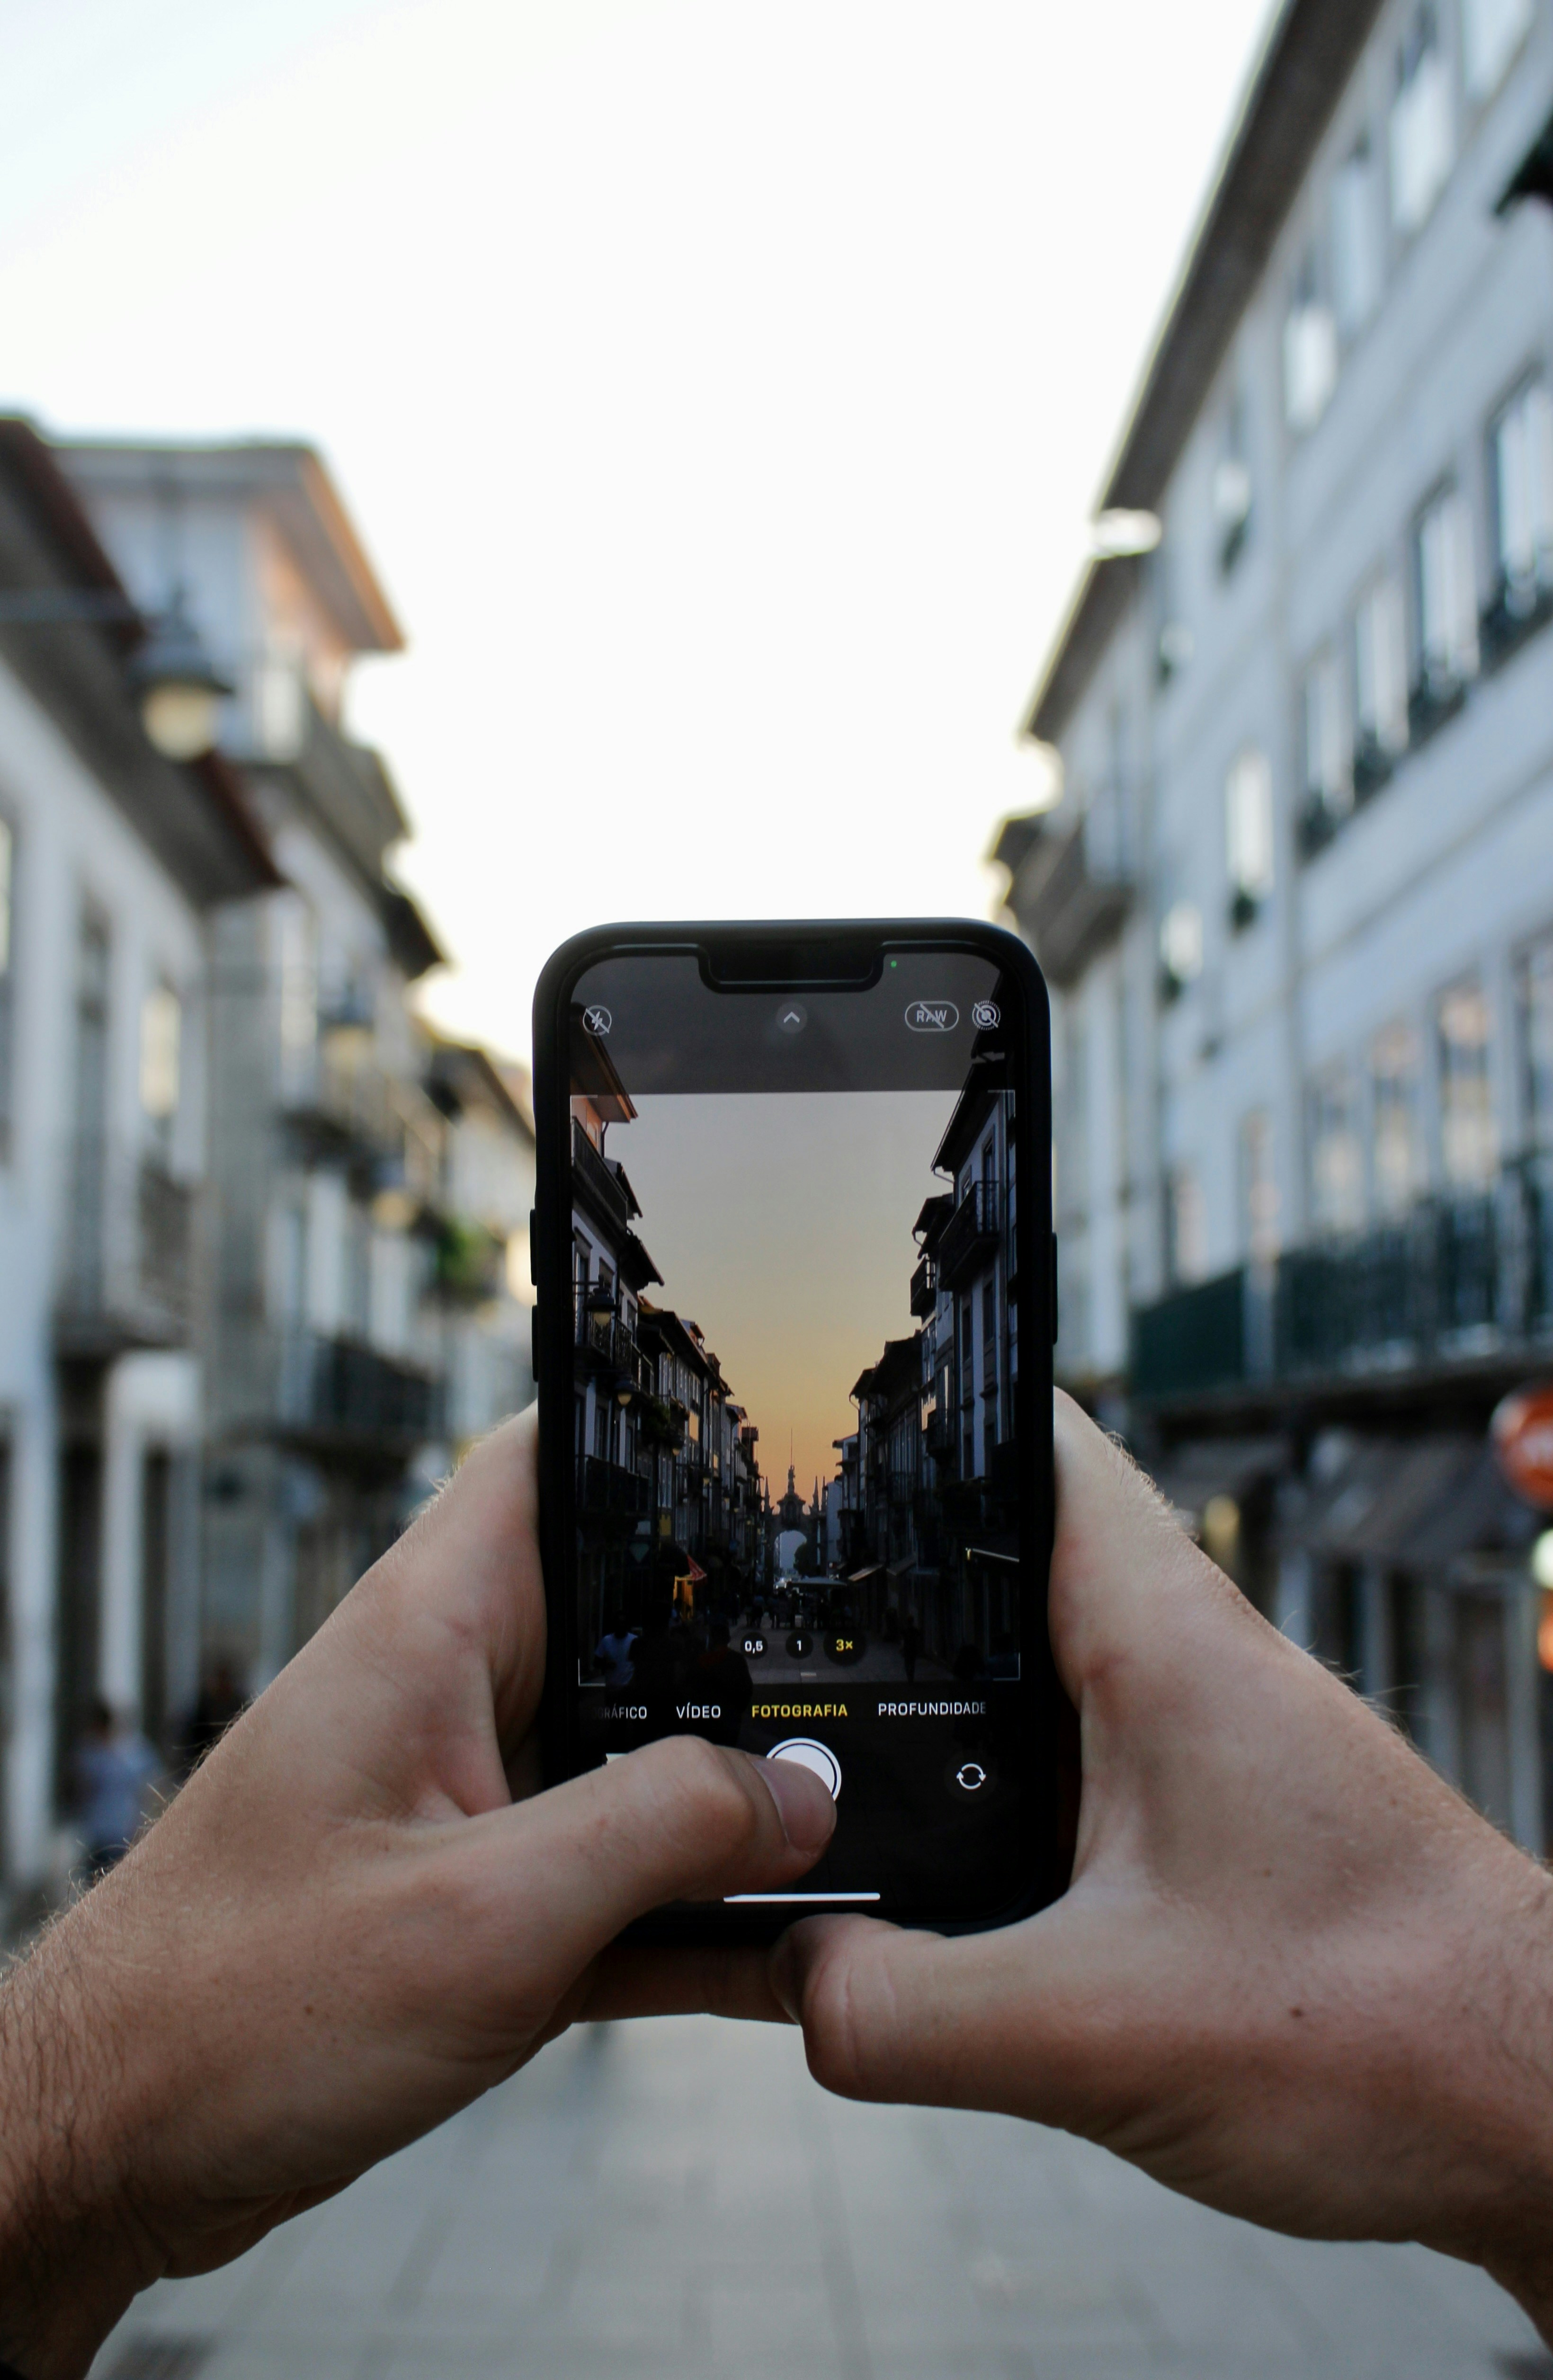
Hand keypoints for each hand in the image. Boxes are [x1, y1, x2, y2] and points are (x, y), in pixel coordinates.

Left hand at [0, 1408, 834, 2379]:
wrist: (110, 2148)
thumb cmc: (234, 2012)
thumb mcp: (481, 1919)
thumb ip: (656, 1836)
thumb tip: (803, 1795)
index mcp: (426, 1632)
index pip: (549, 1460)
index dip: (663, 1438)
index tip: (793, 1457)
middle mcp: (446, 1691)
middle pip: (624, 1619)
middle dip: (746, 1650)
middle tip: (884, 1677)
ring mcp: (461, 1794)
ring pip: (631, 1759)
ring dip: (730, 1802)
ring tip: (867, 1827)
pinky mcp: (470, 1895)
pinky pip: (610, 1877)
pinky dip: (686, 1910)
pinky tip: (785, 1952)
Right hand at [774, 1391, 1552, 2336]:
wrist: (1530, 2104)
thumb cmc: (1389, 2029)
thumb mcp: (1103, 2035)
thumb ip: (912, 2010)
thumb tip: (791, 1976)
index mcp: (1160, 1636)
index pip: (1031, 1439)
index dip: (907, 1411)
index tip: (794, 1427)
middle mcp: (1174, 1664)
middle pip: (986, 1568)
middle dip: (863, 1599)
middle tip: (736, 1628)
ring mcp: (1185, 1743)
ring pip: (1010, 1685)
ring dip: (914, 1725)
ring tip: (788, 1766)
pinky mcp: (1191, 1826)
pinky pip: (1046, 1780)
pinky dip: (968, 1811)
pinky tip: (907, 1885)